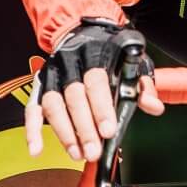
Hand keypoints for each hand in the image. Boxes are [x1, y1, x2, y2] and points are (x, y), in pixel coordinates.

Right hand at [24, 19, 162, 161]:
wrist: (86, 32)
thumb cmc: (114, 52)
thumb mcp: (134, 62)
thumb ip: (143, 85)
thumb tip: (154, 107)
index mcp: (97, 53)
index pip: (97, 82)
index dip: (102, 108)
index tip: (109, 131)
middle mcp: (71, 61)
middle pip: (74, 97)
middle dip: (84, 128)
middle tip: (93, 151)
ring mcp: (53, 73)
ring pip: (53, 104)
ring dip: (64, 133)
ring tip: (77, 154)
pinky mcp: (39, 84)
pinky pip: (32, 108)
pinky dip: (32, 131)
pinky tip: (37, 150)